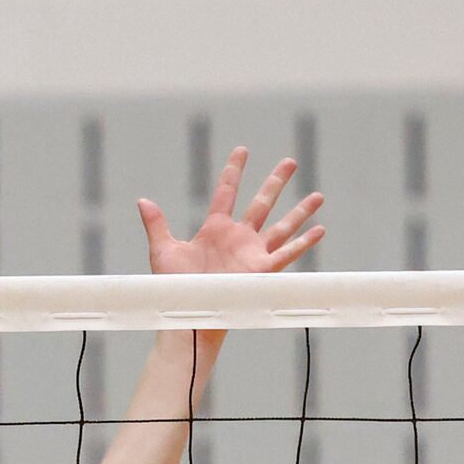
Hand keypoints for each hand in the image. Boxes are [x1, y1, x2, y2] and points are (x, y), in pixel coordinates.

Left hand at [138, 146, 324, 277]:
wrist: (188, 313)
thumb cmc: (175, 287)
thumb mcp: (164, 250)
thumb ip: (157, 225)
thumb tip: (143, 200)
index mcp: (215, 228)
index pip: (227, 191)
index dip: (234, 170)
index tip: (243, 150)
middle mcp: (238, 237)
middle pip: (262, 202)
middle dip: (276, 181)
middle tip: (290, 161)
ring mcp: (252, 253)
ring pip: (281, 226)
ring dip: (300, 211)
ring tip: (319, 195)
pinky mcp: (262, 270)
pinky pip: (287, 253)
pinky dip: (304, 242)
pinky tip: (320, 230)